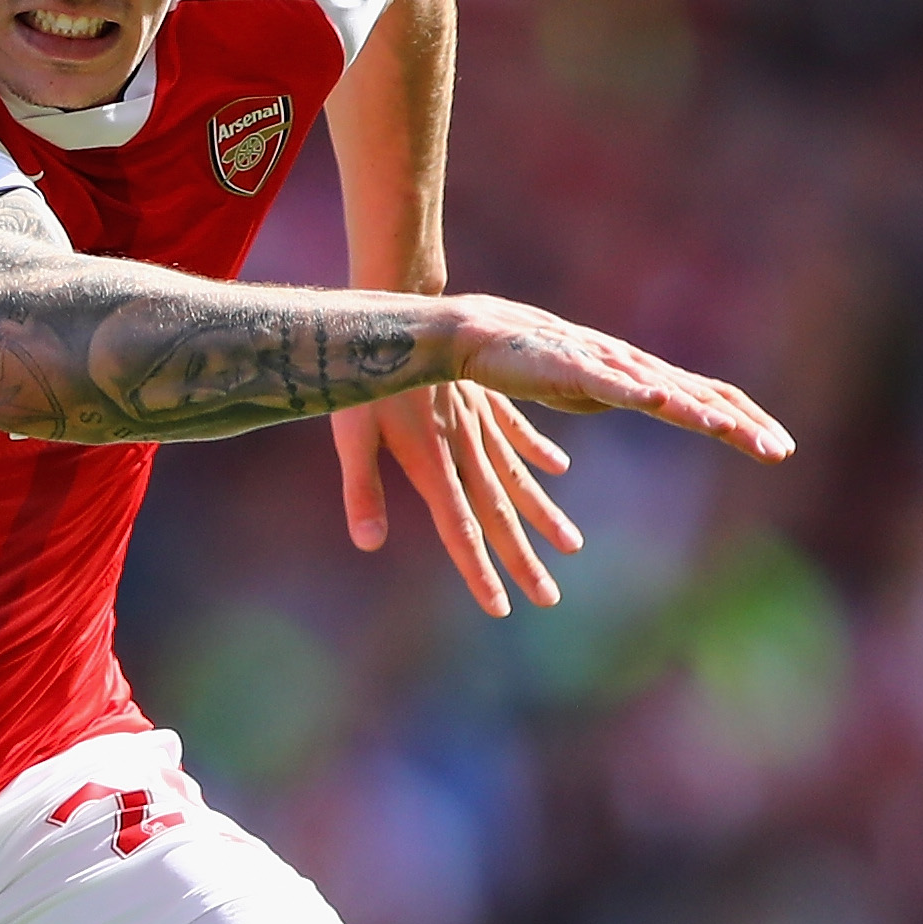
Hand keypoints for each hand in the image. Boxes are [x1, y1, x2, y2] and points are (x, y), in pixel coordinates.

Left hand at [335, 384, 582, 616]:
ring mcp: (479, 423)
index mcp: (434, 464)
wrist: (398, 315)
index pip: (460, 530)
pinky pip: (517, 431)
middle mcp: (465, 449)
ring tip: (571, 547)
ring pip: (519, 478)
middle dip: (523, 562)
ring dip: (544, 516)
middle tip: (549, 600)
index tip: (501, 608)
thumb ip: (361, 491)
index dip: (478, 571)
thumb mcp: (351, 435)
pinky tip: (559, 471)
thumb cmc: (363, 379)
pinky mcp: (484, 397)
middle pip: (500, 515)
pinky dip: (538, 453)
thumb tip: (368, 544)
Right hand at [440, 295, 792, 461]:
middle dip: (744, 424)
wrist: (484, 335)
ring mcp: (608, 366)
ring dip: (699, 412)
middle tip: (780, 452)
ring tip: (729, 432)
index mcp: (646, 379)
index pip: (711, 397)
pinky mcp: (572, 368)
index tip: (780, 449)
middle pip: (701, 395)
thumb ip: (629, 398)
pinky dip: (634, 391)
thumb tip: (661, 405)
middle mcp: (637, 369)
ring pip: (663, 391)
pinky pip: (608, 382)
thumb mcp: (597, 391)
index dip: (748, 421)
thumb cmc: (538, 364)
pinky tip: (657, 400)